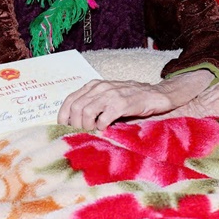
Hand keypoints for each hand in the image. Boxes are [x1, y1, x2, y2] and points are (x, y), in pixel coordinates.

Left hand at [58, 71, 211, 129]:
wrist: (155, 94)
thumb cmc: (130, 98)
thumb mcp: (108, 96)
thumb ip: (93, 102)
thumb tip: (75, 121)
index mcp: (94, 85)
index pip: (70, 99)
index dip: (63, 115)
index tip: (64, 127)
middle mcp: (100, 87)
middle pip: (77, 107)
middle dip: (75, 124)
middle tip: (80, 133)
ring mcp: (111, 94)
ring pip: (87, 111)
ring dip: (87, 126)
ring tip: (92, 132)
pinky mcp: (122, 104)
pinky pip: (104, 118)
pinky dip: (101, 126)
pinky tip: (105, 129)